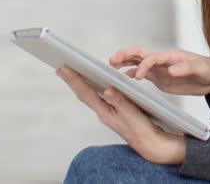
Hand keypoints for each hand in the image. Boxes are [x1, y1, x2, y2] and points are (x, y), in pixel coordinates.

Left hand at [56, 66, 185, 164]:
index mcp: (104, 111)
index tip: (64, 68)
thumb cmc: (140, 128)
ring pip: (88, 95)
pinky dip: (91, 88)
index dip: (74, 79)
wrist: (148, 142)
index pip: (85, 92)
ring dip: (79, 84)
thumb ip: (119, 100)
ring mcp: (106, 112)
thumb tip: (107, 89)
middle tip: (61, 68)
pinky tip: (92, 84)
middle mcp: (102, 112)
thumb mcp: (131, 112)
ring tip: (72, 74)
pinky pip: (96, 97)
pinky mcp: (112, 111)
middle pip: (83, 93)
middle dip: (71, 80)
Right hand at [109, 47, 209, 96]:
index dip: (143, 65)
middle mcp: (164, 60)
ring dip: (125, 62)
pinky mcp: (160, 77)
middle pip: (141, 54)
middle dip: (126, 55)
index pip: (153, 57)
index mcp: (172, 56)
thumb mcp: (201, 69)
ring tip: (111, 66)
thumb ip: (186, 68)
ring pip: (138, 62)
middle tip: (112, 61)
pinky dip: (131, 73)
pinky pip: (143, 73)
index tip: (137, 77)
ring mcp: (161, 68)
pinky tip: (123, 77)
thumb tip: (171, 69)